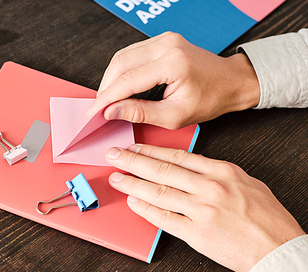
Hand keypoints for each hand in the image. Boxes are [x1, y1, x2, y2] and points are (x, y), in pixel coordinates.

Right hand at [87, 32, 259, 128]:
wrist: (232, 81)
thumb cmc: (211, 99)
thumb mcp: (175, 115)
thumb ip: (140, 113)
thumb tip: (111, 112)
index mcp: (172, 63)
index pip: (127, 80)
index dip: (106, 98)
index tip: (93, 113)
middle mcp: (166, 45)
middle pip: (120, 64)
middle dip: (105, 88)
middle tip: (97, 108)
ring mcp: (164, 39)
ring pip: (123, 56)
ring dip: (110, 78)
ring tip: (106, 99)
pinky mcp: (162, 39)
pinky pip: (132, 52)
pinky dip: (121, 69)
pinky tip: (118, 85)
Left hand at [105, 144, 305, 271]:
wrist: (280, 248)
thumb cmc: (267, 217)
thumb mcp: (245, 182)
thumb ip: (216, 173)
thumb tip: (191, 166)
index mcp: (221, 171)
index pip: (177, 157)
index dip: (151, 151)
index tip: (134, 146)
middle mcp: (208, 187)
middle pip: (162, 170)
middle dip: (133, 161)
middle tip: (115, 155)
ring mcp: (201, 210)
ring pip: (158, 191)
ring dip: (133, 183)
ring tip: (117, 177)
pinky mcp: (197, 233)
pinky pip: (165, 218)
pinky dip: (146, 209)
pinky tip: (134, 202)